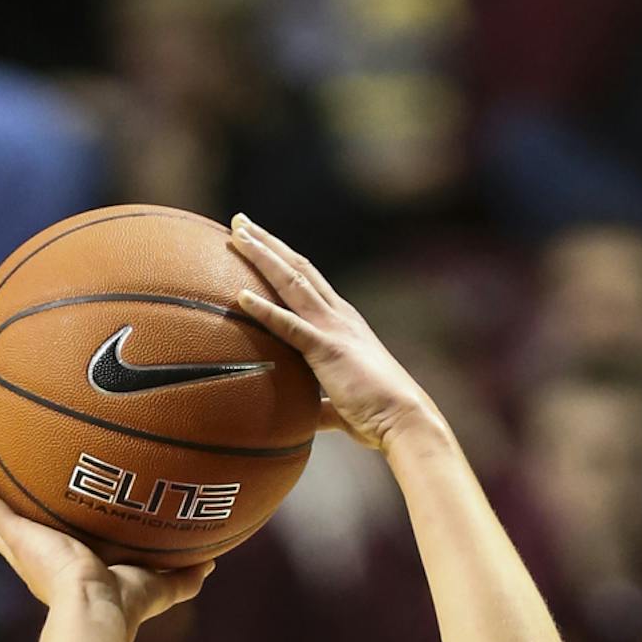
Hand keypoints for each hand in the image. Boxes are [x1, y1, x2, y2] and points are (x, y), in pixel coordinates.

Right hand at [0, 453, 212, 632]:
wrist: (96, 611)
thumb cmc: (124, 607)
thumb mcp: (158, 585)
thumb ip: (183, 577)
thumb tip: (212, 566)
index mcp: (64, 570)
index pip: (51, 546)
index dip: (46, 530)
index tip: (47, 511)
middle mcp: (38, 559)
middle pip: (15, 530)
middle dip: (8, 509)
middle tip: (2, 482)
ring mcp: (22, 548)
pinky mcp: (15, 537)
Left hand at [229, 217, 439, 451]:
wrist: (405, 420)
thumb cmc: (379, 416)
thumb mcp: (344, 405)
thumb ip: (323, 405)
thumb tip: (309, 416)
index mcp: (343, 324)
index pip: (308, 281)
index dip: (283, 259)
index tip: (258, 241)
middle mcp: (339, 316)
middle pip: (297, 268)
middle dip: (267, 242)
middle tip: (239, 221)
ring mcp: (334, 329)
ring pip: (292, 281)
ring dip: (263, 256)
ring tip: (236, 234)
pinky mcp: (328, 350)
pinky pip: (291, 326)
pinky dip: (265, 310)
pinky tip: (240, 296)